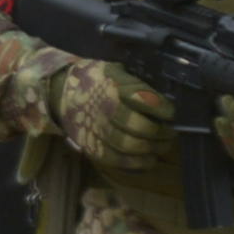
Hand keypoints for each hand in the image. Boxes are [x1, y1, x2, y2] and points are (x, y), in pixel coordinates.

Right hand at [54, 59, 176, 172]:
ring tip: (163, 145)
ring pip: (132, 146)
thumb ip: (136, 84)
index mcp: (113, 87)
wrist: (62, 93)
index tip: (172, 112)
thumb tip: (165, 100)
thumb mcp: (115, 71)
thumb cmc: (96, 80)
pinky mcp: (93, 148)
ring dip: (154, 148)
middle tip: (171, 131)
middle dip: (161, 132)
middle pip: (140, 127)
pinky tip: (149, 158)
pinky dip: (139, 162)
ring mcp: (98, 131)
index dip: (162, 108)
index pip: (144, 99)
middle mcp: (106, 109)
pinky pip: (119, 160)